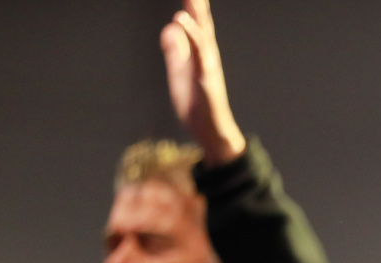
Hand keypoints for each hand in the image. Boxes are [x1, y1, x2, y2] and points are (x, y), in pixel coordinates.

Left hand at [161, 0, 246, 166]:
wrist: (210, 132)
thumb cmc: (196, 105)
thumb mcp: (178, 74)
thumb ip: (175, 50)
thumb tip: (170, 27)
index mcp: (200, 53)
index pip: (196, 22)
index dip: (192, 3)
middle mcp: (207, 55)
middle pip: (202, 22)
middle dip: (197, 2)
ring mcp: (208, 66)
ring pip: (201, 32)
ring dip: (195, 11)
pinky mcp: (206, 78)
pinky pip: (199, 53)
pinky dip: (192, 35)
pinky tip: (182, 19)